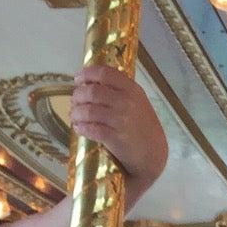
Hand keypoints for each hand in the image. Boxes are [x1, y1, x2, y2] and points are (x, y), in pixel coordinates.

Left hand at [70, 65, 167, 193]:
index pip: (105, 73)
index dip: (87, 74)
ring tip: (74, 116)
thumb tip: (92, 85)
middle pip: (92, 91)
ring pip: (88, 110)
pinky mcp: (115, 137)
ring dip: (76, 113)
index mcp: (131, 89)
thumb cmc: (143, 127)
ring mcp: (120, 119)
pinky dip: (81, 127)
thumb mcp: (137, 102)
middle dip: (78, 96)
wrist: (153, 153)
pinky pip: (91, 129)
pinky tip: (78, 128)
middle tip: (73, 102)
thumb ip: (119, 91)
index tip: (77, 79)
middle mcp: (126, 101)